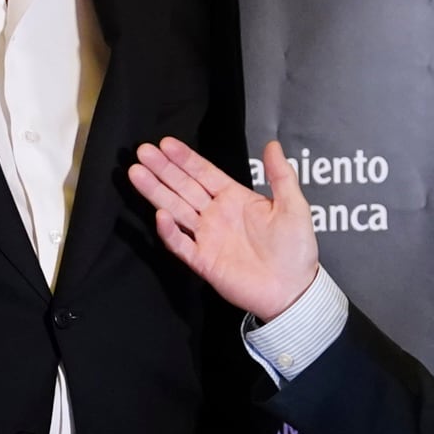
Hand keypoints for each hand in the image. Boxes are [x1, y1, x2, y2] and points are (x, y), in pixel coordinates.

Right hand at [127, 138, 319, 320]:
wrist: (293, 290)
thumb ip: (281, 176)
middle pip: (183, 187)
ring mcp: (207, 237)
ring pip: (175, 209)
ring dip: (156, 192)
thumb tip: (272, 144)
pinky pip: (181, 243)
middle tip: (142, 151)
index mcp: (235, 198)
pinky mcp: (203, 261)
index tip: (166, 143)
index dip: (185, 158)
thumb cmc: (296, 249)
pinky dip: (169, 231)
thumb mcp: (294, 207)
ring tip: (136, 173)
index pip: (203, 173)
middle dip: (163, 169)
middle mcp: (216, 215)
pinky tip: (160, 215)